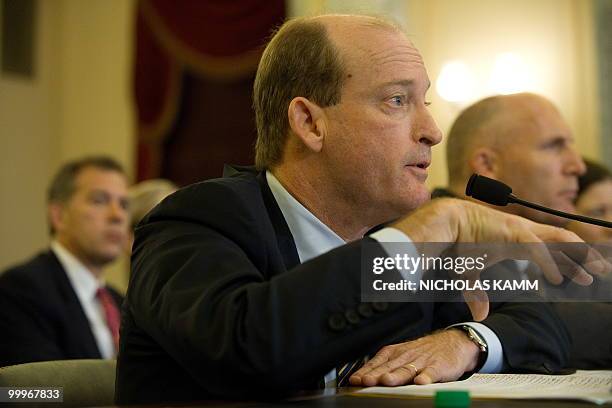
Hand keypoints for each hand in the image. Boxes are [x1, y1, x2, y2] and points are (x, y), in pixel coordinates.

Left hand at [349, 329, 478, 386]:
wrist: (451, 342)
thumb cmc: (423, 352)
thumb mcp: (401, 355)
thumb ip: (384, 367)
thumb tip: (362, 378)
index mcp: (395, 353)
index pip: (377, 363)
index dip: (365, 372)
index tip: (355, 380)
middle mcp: (406, 356)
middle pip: (389, 367)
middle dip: (376, 374)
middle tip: (366, 381)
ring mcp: (422, 361)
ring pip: (407, 369)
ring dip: (396, 375)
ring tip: (386, 381)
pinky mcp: (438, 367)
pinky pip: (431, 372)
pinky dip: (426, 376)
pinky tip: (420, 382)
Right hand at [391, 198, 611, 320]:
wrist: (445, 224)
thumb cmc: (456, 245)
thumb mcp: (470, 274)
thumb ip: (477, 293)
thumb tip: (481, 314)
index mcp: (517, 240)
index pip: (550, 250)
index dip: (566, 264)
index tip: (580, 278)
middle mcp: (524, 233)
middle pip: (563, 243)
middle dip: (583, 258)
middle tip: (601, 271)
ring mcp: (522, 231)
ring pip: (561, 241)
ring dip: (580, 255)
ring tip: (597, 270)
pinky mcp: (515, 234)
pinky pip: (538, 249)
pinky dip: (550, 264)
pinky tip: (558, 279)